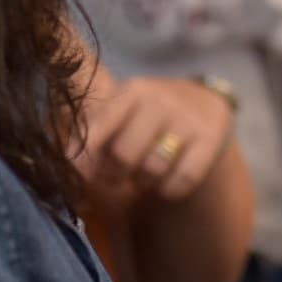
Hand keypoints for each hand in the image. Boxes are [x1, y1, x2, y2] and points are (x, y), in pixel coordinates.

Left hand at [76, 75, 233, 203]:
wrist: (204, 103)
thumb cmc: (149, 115)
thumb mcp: (123, 113)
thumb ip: (95, 138)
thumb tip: (71, 171)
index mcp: (133, 90)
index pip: (99, 126)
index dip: (82, 157)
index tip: (77, 176)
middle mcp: (160, 100)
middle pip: (124, 154)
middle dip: (114, 175)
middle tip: (116, 178)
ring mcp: (188, 119)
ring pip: (153, 169)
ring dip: (142, 182)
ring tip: (142, 177)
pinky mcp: (211, 139)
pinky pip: (182, 179)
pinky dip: (169, 190)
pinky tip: (166, 185)